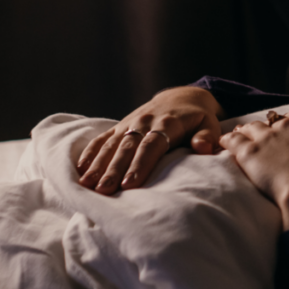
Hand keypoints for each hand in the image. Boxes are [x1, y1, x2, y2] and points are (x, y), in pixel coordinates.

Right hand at [76, 86, 223, 194]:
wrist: (180, 97)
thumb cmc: (197, 119)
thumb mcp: (209, 124)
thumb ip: (207, 136)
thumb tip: (204, 148)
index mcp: (167, 123)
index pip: (151, 145)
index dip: (140, 164)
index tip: (130, 184)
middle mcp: (144, 122)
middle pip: (127, 147)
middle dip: (114, 170)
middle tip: (104, 191)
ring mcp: (129, 123)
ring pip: (111, 144)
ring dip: (98, 165)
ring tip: (87, 185)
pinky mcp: (119, 126)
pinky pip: (102, 139)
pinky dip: (90, 153)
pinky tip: (80, 170)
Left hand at [220, 105, 288, 234]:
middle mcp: (288, 126)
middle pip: (275, 119)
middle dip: (272, 126)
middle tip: (269, 135)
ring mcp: (267, 138)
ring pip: (253, 127)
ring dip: (248, 130)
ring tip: (244, 135)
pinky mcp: (249, 153)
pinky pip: (233, 140)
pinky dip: (229, 139)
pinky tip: (225, 142)